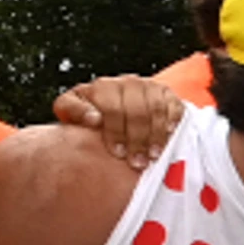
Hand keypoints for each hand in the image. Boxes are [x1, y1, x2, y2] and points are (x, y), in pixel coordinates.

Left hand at [49, 76, 182, 166]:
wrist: (111, 108)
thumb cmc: (92, 116)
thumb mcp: (71, 112)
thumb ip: (72, 112)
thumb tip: (92, 119)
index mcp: (100, 88)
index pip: (111, 106)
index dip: (114, 131)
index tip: (116, 151)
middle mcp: (125, 83)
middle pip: (135, 110)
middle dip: (136, 139)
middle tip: (136, 161)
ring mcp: (147, 86)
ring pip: (155, 109)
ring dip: (155, 135)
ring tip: (152, 154)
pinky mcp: (165, 93)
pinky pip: (173, 106)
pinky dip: (172, 122)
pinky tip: (167, 136)